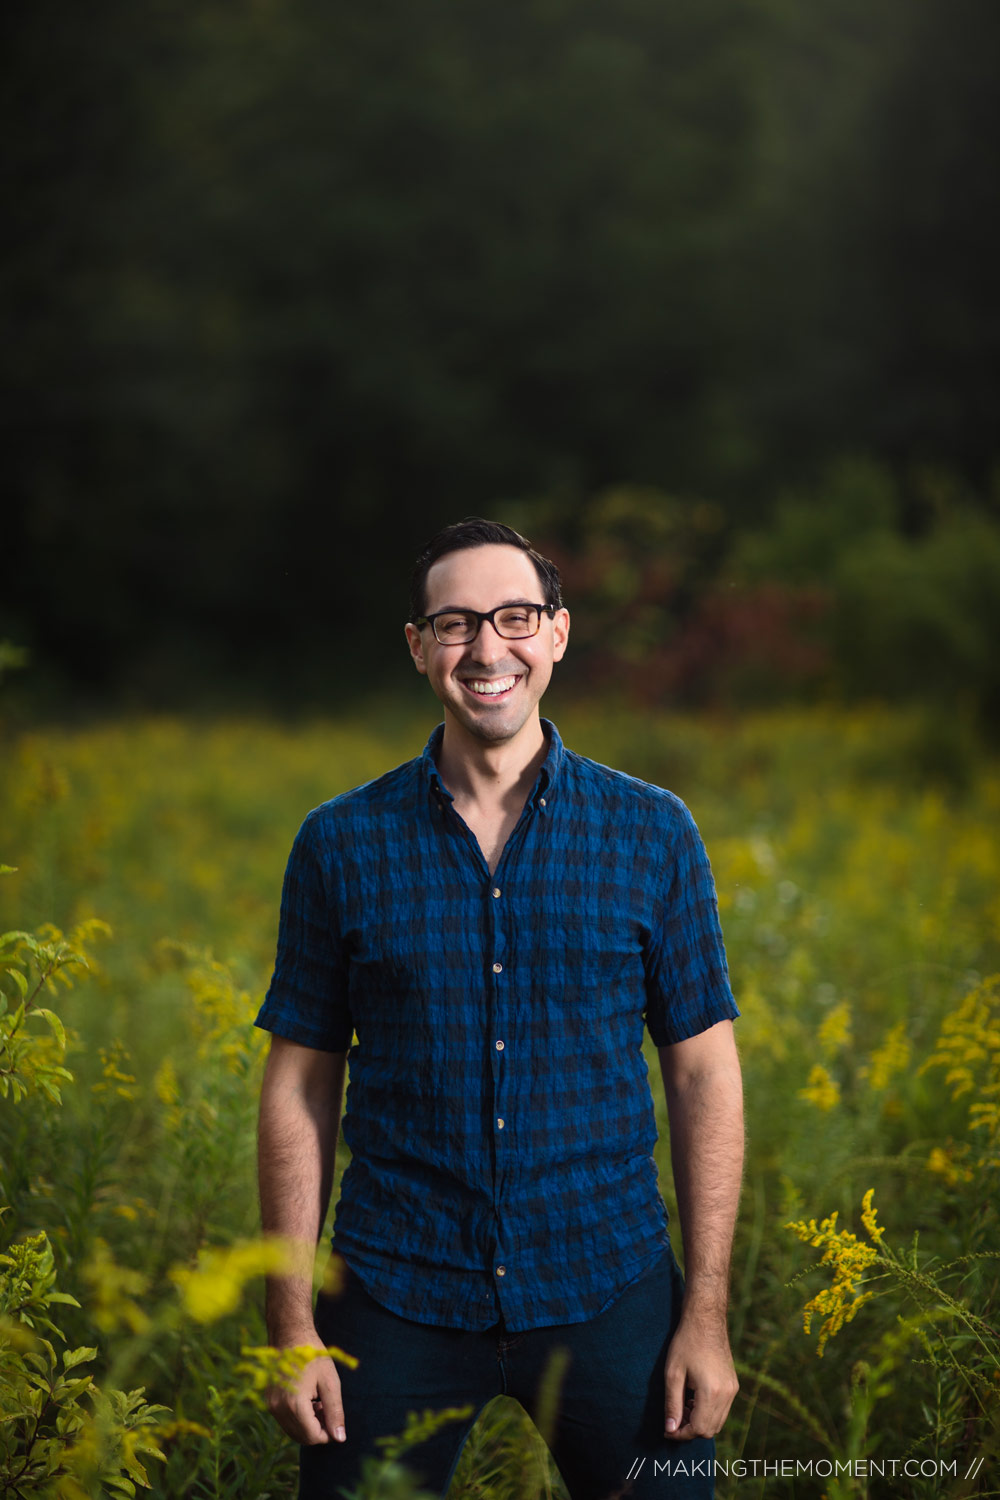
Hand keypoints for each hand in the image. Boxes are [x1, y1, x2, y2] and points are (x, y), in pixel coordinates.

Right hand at [266, 1332, 346, 1446]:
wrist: (290, 1334)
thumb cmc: (313, 1355)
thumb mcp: (330, 1382)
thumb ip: (335, 1412)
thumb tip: (339, 1438)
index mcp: (294, 1405)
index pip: (312, 1436)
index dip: (327, 1434)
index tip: (336, 1421)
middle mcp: (279, 1409)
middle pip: (302, 1437)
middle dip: (318, 1429)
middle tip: (328, 1409)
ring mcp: (271, 1405)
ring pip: (293, 1430)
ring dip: (308, 1425)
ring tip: (319, 1403)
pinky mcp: (269, 1401)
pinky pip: (285, 1421)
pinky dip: (298, 1418)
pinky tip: (308, 1400)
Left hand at [663, 1313, 737, 1440]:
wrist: (706, 1320)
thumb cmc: (686, 1343)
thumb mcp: (673, 1373)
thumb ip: (672, 1404)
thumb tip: (670, 1429)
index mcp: (712, 1392)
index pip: (699, 1428)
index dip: (681, 1434)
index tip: (668, 1429)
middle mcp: (727, 1394)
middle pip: (710, 1430)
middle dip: (690, 1430)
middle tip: (673, 1418)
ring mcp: (733, 1390)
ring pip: (718, 1422)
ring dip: (700, 1422)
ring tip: (683, 1406)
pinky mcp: (734, 1385)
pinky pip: (722, 1410)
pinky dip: (708, 1412)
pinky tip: (693, 1398)